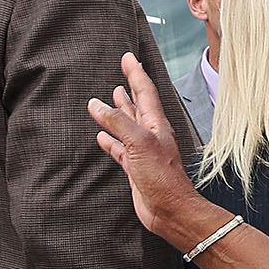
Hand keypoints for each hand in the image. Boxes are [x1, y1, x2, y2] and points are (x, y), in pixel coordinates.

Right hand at [89, 56, 223, 247]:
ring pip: (128, 126)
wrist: (171, 211)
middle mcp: (150, 135)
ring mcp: (143, 152)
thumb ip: (117, 122)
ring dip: (119, 112)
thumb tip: (97, 105)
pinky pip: (120, 149)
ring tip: (111, 97)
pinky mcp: (135, 168)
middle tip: (123, 71)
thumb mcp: (139, 142)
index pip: (145, 91)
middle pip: (137, 105)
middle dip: (129, 87)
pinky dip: (110, 141)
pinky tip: (102, 137)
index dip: (135, 73)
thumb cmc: (163, 178)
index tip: (129, 57)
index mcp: (155, 124)